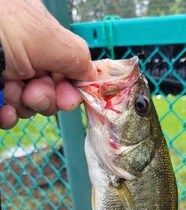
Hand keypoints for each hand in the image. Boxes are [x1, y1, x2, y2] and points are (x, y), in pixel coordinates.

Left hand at [0, 0, 95, 128]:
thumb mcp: (45, 36)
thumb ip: (76, 57)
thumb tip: (92, 77)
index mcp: (39, 34)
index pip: (67, 66)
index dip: (71, 87)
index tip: (68, 100)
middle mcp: (23, 54)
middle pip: (50, 89)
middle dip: (46, 98)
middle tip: (34, 93)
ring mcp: (4, 74)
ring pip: (28, 104)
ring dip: (25, 106)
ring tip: (11, 95)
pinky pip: (8, 113)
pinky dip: (7, 115)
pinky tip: (3, 109)